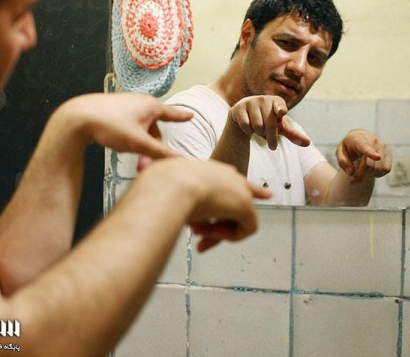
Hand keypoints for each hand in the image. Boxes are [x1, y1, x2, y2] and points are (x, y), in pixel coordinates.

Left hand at [56, 93, 192, 158]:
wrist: (77, 117)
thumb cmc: (110, 126)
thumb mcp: (139, 143)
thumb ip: (161, 153)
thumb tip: (182, 160)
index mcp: (151, 106)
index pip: (172, 113)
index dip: (182, 117)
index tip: (191, 115)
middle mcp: (141, 102)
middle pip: (155, 128)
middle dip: (151, 146)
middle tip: (143, 163)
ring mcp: (127, 104)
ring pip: (141, 128)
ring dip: (139, 143)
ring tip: (127, 151)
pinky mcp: (115, 109)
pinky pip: (130, 126)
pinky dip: (129, 137)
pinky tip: (117, 142)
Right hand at [140, 158, 271, 251]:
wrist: (169, 186)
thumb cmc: (157, 186)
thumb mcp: (159, 186)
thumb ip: (164, 190)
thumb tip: (143, 170)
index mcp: (208, 169)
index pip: (232, 178)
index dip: (250, 189)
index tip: (267, 195)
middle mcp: (227, 175)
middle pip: (236, 202)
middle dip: (218, 225)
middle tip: (199, 241)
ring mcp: (239, 188)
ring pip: (237, 218)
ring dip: (217, 231)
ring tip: (196, 231)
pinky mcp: (247, 205)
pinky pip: (245, 229)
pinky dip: (228, 236)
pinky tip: (211, 231)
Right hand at [229, 95, 309, 149]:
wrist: (244, 119)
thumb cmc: (266, 122)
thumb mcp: (280, 129)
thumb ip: (293, 135)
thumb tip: (308, 143)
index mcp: (276, 101)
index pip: (279, 105)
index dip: (280, 109)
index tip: (281, 112)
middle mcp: (263, 99)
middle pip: (269, 123)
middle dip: (271, 137)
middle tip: (273, 147)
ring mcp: (249, 102)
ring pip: (257, 126)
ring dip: (258, 133)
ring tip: (258, 130)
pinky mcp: (238, 108)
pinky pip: (245, 125)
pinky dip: (248, 131)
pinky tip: (248, 128)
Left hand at [335, 129, 391, 182]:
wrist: (360, 137)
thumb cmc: (349, 146)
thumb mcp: (340, 152)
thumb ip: (343, 162)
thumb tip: (351, 173)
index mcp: (359, 139)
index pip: (365, 147)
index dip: (371, 153)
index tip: (377, 157)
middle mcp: (374, 141)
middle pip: (369, 165)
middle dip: (360, 176)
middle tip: (353, 180)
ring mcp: (383, 146)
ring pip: (378, 168)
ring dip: (369, 174)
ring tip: (362, 169)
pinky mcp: (389, 153)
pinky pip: (386, 169)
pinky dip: (378, 173)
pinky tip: (372, 169)